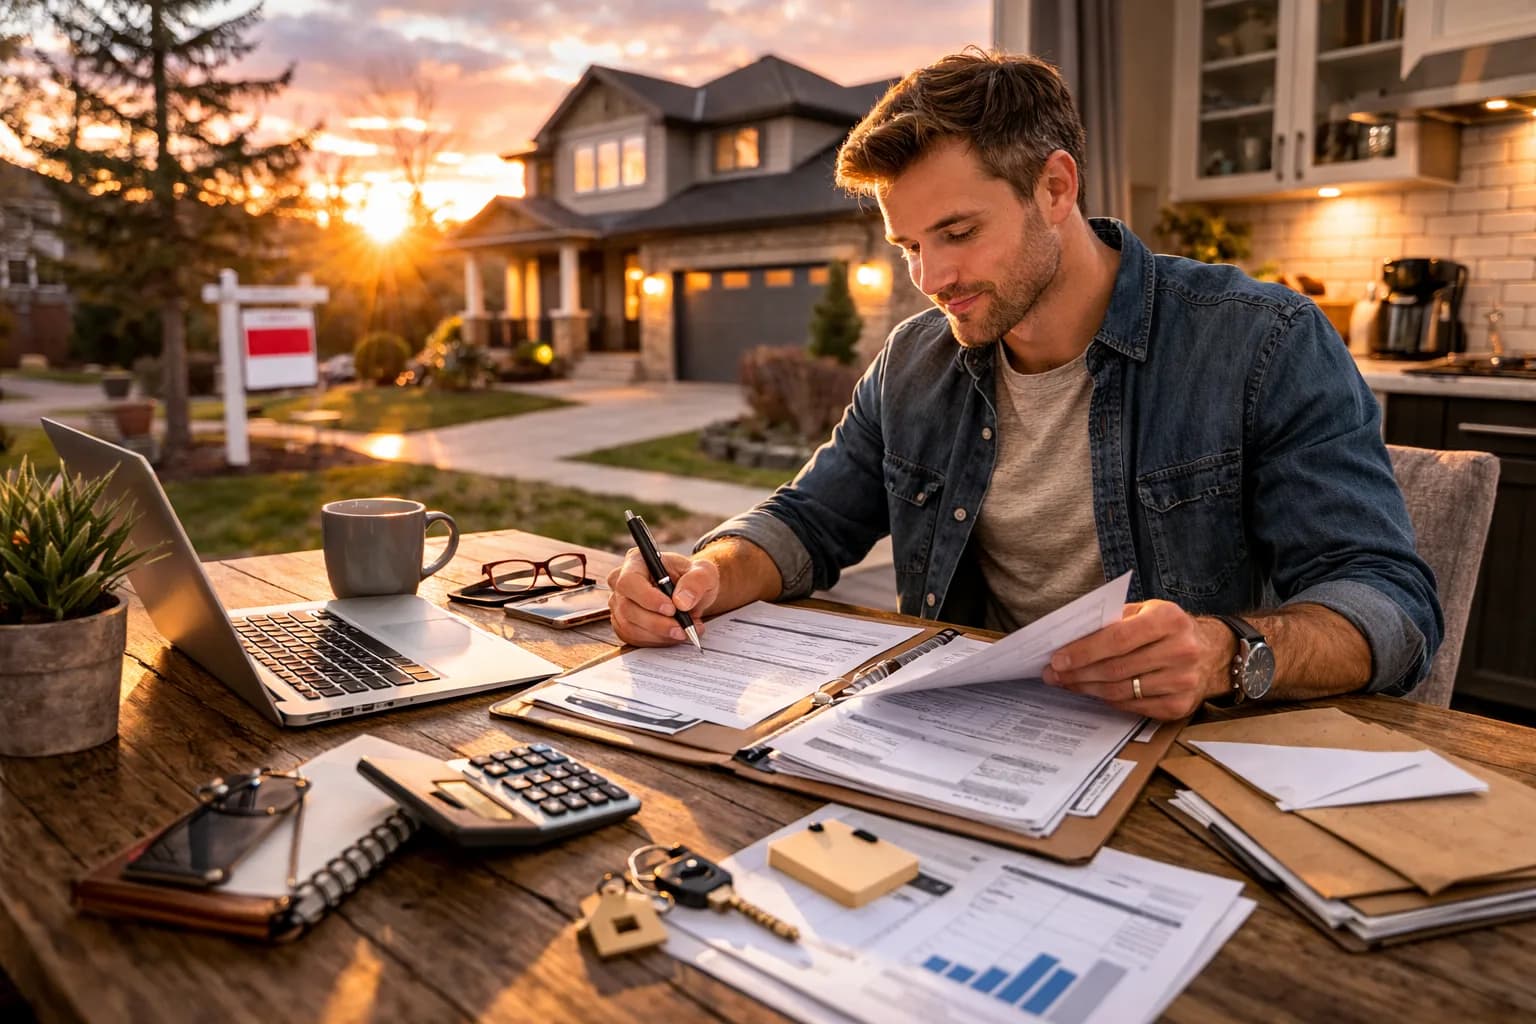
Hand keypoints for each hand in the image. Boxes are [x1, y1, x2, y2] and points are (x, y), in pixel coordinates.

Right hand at [606, 550, 718, 646]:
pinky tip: (674, 635)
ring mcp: (620, 605)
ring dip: (660, 634)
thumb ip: (696, 582)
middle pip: (627, 607)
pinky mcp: (624, 624)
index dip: (647, 598)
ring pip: (630, 626)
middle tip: (682, 628)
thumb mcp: (704, 573)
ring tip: (685, 631)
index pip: (629, 581)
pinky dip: (657, 640)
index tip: (672, 609)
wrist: (691, 594)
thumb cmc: (692, 579)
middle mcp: (622, 582)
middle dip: (657, 622)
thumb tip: (682, 601)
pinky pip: (635, 638)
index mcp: (637, 561)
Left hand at [1040, 601, 1234, 719]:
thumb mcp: (1147, 611)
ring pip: (1121, 691)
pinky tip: (1093, 692)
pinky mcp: (1180, 706)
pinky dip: (1108, 700)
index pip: (1117, 640)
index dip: (1083, 652)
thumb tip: (1071, 639)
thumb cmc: (1169, 629)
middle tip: (1053, 675)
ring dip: (1088, 689)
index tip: (1057, 659)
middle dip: (1078, 673)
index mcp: (1169, 620)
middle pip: (1115, 669)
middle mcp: (1181, 651)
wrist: (1213, 653)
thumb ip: (1114, 621)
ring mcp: (1183, 682)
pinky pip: (1133, 707)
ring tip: (1067, 683)